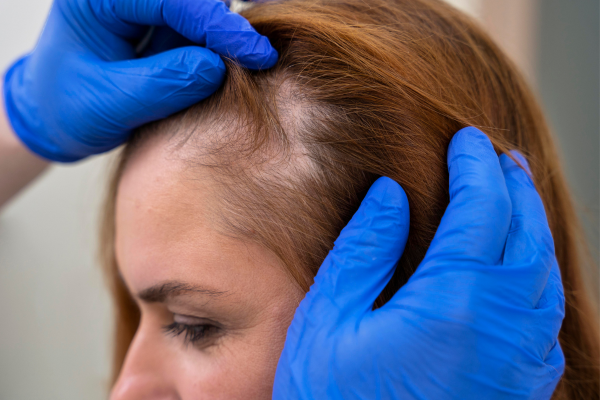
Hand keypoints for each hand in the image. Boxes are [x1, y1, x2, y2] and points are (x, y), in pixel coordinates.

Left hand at [2, 0, 276, 161]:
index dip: (219, 27)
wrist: (56, 114)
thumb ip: (163, 84)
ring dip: (224, 35)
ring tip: (245, 66)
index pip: (173, 0)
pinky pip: (199, 23)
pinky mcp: (159, 20)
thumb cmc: (70, 108)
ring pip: (202, 8)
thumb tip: (217, 66)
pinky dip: (218, 42)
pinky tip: (231, 63)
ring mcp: (145, 6)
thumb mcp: (111, 104)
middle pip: (194, 0)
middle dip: (226, 27)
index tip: (258, 56)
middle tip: (259, 60)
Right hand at [274, 127, 564, 399]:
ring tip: (513, 196)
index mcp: (452, 303)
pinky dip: (535, 270)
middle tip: (499, 157)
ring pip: (544, 272)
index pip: (482, 210)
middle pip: (525, 233)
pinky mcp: (521, 385)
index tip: (468, 140)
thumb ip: (365, 249)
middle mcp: (502, 327)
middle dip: (513, 187)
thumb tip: (391, 193)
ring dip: (531, 224)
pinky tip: (517, 263)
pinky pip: (544, 311)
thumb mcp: (331, 320)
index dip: (477, 168)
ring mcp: (520, 360)